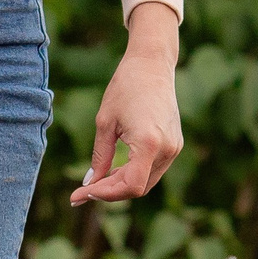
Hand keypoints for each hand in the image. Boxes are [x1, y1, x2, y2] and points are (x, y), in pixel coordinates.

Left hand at [73, 1, 182, 206]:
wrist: (152, 64)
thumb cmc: (125, 87)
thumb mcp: (104, 123)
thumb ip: (99, 157)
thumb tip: (90, 184)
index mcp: (149, 143)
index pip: (130, 186)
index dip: (105, 194)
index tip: (82, 193)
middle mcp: (167, 149)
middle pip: (138, 188)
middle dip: (110, 192)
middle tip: (82, 191)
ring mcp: (174, 148)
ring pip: (146, 182)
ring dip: (121, 185)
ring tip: (97, 180)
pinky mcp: (175, 144)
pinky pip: (152, 170)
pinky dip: (133, 175)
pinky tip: (115, 170)